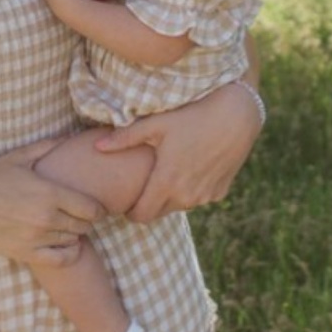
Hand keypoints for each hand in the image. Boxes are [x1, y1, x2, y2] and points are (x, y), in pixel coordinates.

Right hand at [0, 139, 104, 266]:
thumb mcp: (19, 157)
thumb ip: (47, 147)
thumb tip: (68, 137)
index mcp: (48, 192)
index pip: (90, 208)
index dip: (97, 209)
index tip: (95, 207)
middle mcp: (46, 217)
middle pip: (84, 225)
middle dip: (86, 221)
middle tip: (79, 216)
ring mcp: (36, 238)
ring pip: (72, 241)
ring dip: (75, 234)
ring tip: (68, 227)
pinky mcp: (25, 253)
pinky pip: (60, 260)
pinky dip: (69, 254)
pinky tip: (66, 246)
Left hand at [95, 83, 261, 221]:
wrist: (236, 116)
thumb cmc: (192, 115)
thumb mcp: (156, 124)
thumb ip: (125, 138)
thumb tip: (96, 147)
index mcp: (166, 182)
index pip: (141, 215)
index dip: (129, 211)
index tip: (123, 200)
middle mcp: (186, 195)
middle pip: (158, 213)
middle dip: (148, 203)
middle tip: (141, 186)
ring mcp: (205, 196)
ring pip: (179, 206)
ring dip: (170, 197)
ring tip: (164, 174)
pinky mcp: (220, 192)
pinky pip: (198, 199)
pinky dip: (191, 190)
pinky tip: (188, 169)